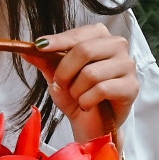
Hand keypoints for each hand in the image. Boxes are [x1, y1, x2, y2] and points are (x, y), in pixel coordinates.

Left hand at [38, 24, 140, 141]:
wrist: (92, 124)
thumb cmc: (78, 96)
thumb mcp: (56, 76)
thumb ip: (45, 60)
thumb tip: (26, 49)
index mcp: (100, 37)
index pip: (78, 34)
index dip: (58, 41)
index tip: (39, 46)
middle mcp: (117, 46)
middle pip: (85, 50)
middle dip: (65, 71)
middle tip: (59, 84)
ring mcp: (128, 66)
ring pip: (91, 73)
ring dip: (76, 90)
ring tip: (78, 97)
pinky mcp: (132, 87)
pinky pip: (102, 89)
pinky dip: (87, 101)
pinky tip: (87, 105)